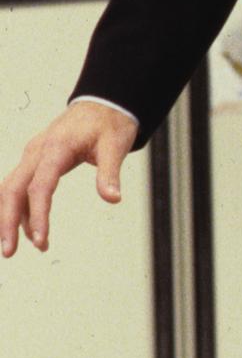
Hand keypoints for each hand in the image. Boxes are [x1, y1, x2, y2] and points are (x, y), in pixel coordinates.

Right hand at [0, 102, 137, 258]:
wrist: (102, 104)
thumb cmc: (109, 124)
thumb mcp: (115, 146)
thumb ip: (110, 173)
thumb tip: (113, 199)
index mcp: (56, 147)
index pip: (40, 186)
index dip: (37, 215)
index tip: (40, 240)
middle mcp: (37, 151)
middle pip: (12, 188)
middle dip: (7, 221)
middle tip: (9, 252)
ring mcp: (33, 155)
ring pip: (10, 188)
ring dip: (7, 217)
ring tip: (12, 248)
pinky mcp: (35, 160)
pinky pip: (18, 186)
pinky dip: (18, 208)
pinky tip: (26, 230)